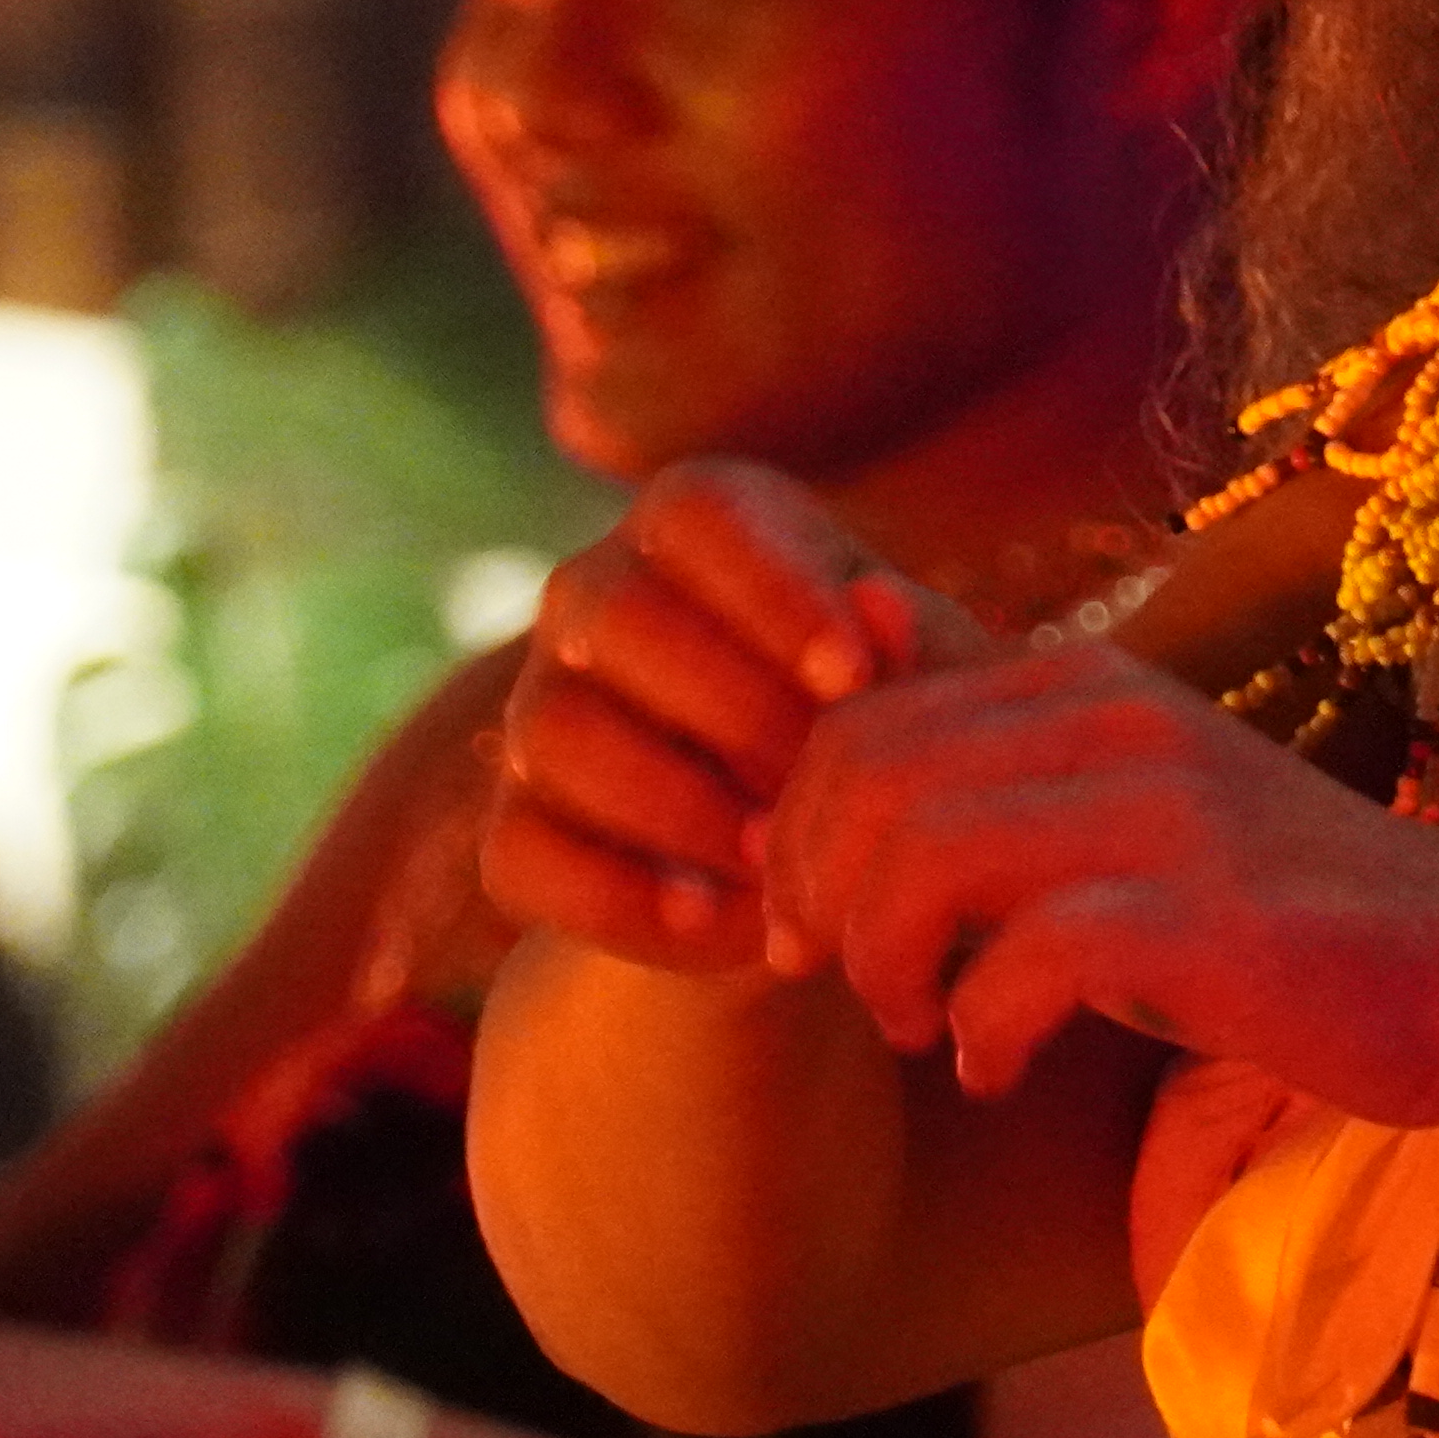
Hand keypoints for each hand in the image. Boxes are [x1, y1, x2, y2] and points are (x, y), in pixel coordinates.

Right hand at [485, 463, 984, 973]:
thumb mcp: (925, 687)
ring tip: (778, 862)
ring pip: (559, 733)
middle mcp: (594, 597)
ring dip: (677, 807)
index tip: (851, 677)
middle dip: (731, 711)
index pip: (700, 514)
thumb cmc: (879, 729)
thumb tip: (877, 610)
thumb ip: (921, 650)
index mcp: (697, 526)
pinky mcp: (513, 827)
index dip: (770, 592)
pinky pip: (524, 852)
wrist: (806, 865)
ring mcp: (537, 711)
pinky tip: (713, 922)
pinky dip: (618, 896)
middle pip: (616, 617)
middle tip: (821, 786)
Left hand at [756, 641, 1438, 1129]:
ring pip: (928, 853)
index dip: (796, 833)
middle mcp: (1123, 719)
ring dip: (884, 963)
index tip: (806, 928)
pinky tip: (993, 1069)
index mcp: (1089, 684)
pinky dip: (981, 1028)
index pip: (863, 720)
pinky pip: (1031, 958)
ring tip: (916, 1027)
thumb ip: (1001, 760)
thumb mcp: (1129, 805)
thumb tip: (849, 666)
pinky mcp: (1212, 916)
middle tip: (846, 986)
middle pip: (873, 778)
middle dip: (818, 896)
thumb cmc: (1280, 908)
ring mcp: (1171, 812)